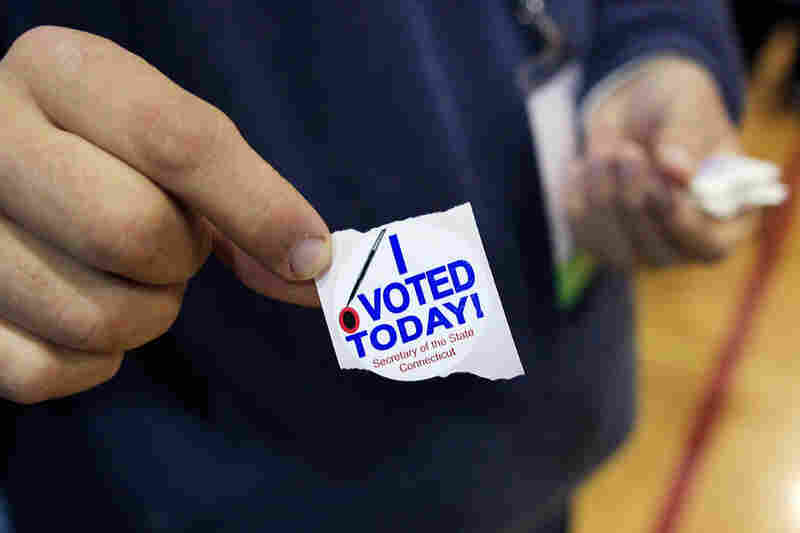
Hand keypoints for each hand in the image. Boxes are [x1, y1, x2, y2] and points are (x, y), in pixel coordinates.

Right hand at [0, 27, 330, 402]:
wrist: (2, 172)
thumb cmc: (102, 156)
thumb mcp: (164, 144)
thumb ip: (242, 196)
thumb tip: (313, 269)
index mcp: (59, 72)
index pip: (177, 141)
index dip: (259, 209)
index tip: (309, 258)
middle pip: (133, 232)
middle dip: (177, 258)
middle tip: (166, 244)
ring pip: (95, 316)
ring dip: (142, 313)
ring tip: (120, 274)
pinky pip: (46, 371)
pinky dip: (91, 361)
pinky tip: (79, 315)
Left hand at [565, 57, 759, 269]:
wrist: (634, 109)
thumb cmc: (674, 107)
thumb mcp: (687, 105)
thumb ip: (685, 136)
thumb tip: (677, 171)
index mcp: (730, 215)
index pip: (710, 247)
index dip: (683, 223)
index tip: (662, 185)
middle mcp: (689, 243)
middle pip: (659, 254)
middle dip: (635, 200)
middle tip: (627, 151)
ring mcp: (645, 250)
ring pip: (616, 252)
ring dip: (603, 197)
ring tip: (607, 151)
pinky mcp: (605, 243)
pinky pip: (583, 236)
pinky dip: (577, 197)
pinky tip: (584, 166)